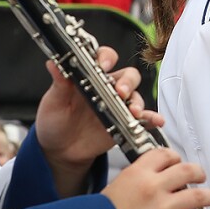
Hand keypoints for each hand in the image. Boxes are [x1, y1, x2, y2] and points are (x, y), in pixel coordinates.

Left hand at [34, 47, 159, 183]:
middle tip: (120, 92)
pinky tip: (155, 121)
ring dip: (137, 101)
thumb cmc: (55, 121)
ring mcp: (118, 105)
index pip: (104, 58)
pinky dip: (151, 118)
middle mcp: (107, 87)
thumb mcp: (53, 102)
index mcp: (90, 76)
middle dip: (127, 81)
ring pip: (136, 95)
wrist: (60, 150)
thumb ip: (59, 83)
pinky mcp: (125, 123)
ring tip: (133, 111)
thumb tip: (53, 63)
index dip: (106, 58)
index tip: (103, 66)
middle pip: (127, 75)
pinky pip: (143, 118)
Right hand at [101, 149, 209, 208]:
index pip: (164, 155)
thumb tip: (148, 181)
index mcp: (138, 173)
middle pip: (186, 170)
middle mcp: (154, 187)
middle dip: (197, 173)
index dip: (174, 157)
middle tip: (200, 177)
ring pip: (198, 196)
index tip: (177, 162)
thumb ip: (134, 182)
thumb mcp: (114, 189)